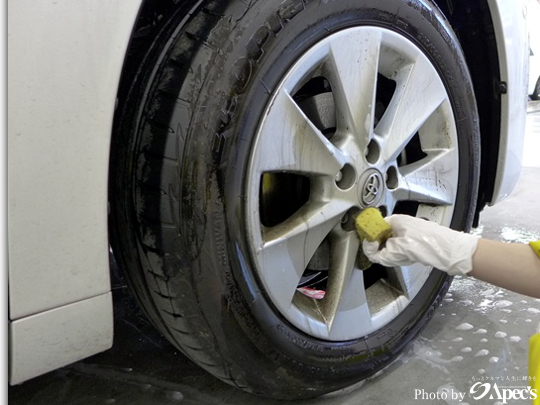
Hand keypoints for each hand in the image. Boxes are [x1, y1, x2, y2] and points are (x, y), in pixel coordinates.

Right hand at [362, 214, 478, 275]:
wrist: (450, 251)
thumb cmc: (428, 244)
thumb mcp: (398, 250)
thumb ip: (381, 253)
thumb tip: (373, 254)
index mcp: (395, 220)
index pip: (375, 226)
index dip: (370, 237)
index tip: (372, 248)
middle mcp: (401, 224)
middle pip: (382, 235)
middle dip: (381, 246)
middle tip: (387, 255)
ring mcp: (409, 232)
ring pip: (391, 243)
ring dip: (391, 251)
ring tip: (401, 256)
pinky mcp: (415, 240)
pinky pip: (401, 247)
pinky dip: (400, 254)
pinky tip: (408, 257)